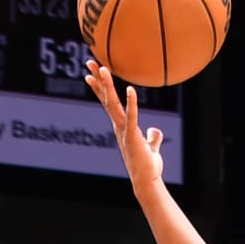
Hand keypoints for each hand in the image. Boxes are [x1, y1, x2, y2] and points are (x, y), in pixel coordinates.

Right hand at [86, 60, 166, 201]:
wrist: (147, 182)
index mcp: (122, 126)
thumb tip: (154, 130)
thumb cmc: (148, 167)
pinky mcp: (132, 137)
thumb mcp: (151, 147)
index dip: (100, 88)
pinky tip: (130, 89)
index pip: (108, 103)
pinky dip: (131, 103)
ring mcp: (124, 131)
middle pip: (106, 98)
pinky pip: (132, 116)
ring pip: (113, 104)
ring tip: (102, 68)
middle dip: (99, 79)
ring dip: (107, 86)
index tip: (91, 73)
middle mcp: (119, 126)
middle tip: (90, 61)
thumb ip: (152, 137)